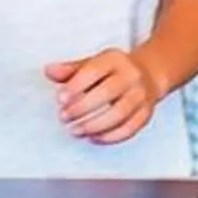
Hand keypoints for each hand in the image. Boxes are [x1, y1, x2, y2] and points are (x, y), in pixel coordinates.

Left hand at [45, 49, 161, 144]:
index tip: (60, 99)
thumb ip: (70, 69)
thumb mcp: (93, 63)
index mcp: (115, 59)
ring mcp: (141, 95)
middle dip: (82, 108)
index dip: (76, 86)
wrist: (148, 74)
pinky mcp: (145, 113)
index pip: (95, 70)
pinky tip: (93, 137)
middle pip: (108, 92)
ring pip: (120, 113)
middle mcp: (131, 76)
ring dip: (94, 125)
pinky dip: (110, 136)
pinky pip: (129, 128)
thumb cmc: (115, 70)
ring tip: (76, 130)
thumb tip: (49, 71)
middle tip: (64, 117)